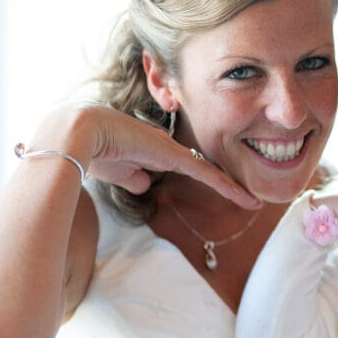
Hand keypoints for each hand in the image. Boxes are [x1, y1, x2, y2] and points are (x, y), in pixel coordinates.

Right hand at [33, 104, 259, 208]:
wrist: (82, 135)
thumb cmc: (94, 152)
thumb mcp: (117, 172)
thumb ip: (134, 178)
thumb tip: (146, 184)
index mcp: (154, 151)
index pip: (188, 166)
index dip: (206, 178)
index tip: (223, 189)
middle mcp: (169, 148)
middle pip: (205, 168)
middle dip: (226, 183)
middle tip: (249, 198)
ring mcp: (174, 150)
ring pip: (211, 173)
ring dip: (233, 189)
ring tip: (255, 203)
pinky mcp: (175, 156)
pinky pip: (209, 175)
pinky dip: (228, 188)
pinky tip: (247, 200)